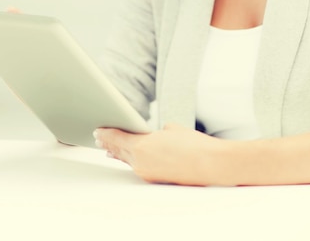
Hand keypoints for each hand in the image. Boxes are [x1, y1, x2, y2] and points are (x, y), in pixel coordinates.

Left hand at [94, 123, 226, 185]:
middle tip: (98, 137)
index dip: (106, 133)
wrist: (211, 165)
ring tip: (107, 148)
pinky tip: (126, 158)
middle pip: (119, 150)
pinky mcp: (155, 179)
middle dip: (108, 143)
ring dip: (117, 153)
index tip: (99, 129)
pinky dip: (130, 160)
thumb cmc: (194, 144)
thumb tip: (153, 135)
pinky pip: (137, 167)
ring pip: (128, 159)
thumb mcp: (171, 129)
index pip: (117, 138)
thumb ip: (156, 132)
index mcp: (142, 145)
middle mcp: (140, 162)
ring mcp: (147, 172)